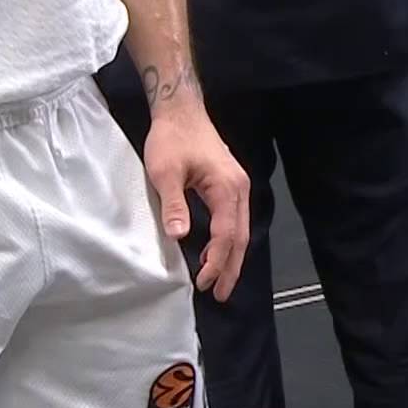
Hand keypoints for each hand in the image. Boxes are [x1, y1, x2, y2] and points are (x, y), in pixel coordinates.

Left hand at [143, 100, 249, 300]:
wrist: (181, 112)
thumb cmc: (172, 139)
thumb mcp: (165, 173)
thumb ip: (174, 205)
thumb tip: (179, 237)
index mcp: (228, 188)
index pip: (227, 233)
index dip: (217, 261)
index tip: (204, 283)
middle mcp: (240, 190)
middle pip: (241, 237)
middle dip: (231, 267)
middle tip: (221, 294)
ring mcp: (238, 188)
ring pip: (241, 230)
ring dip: (232, 257)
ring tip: (221, 281)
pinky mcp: (230, 187)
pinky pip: (235, 221)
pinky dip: (229, 242)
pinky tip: (216, 253)